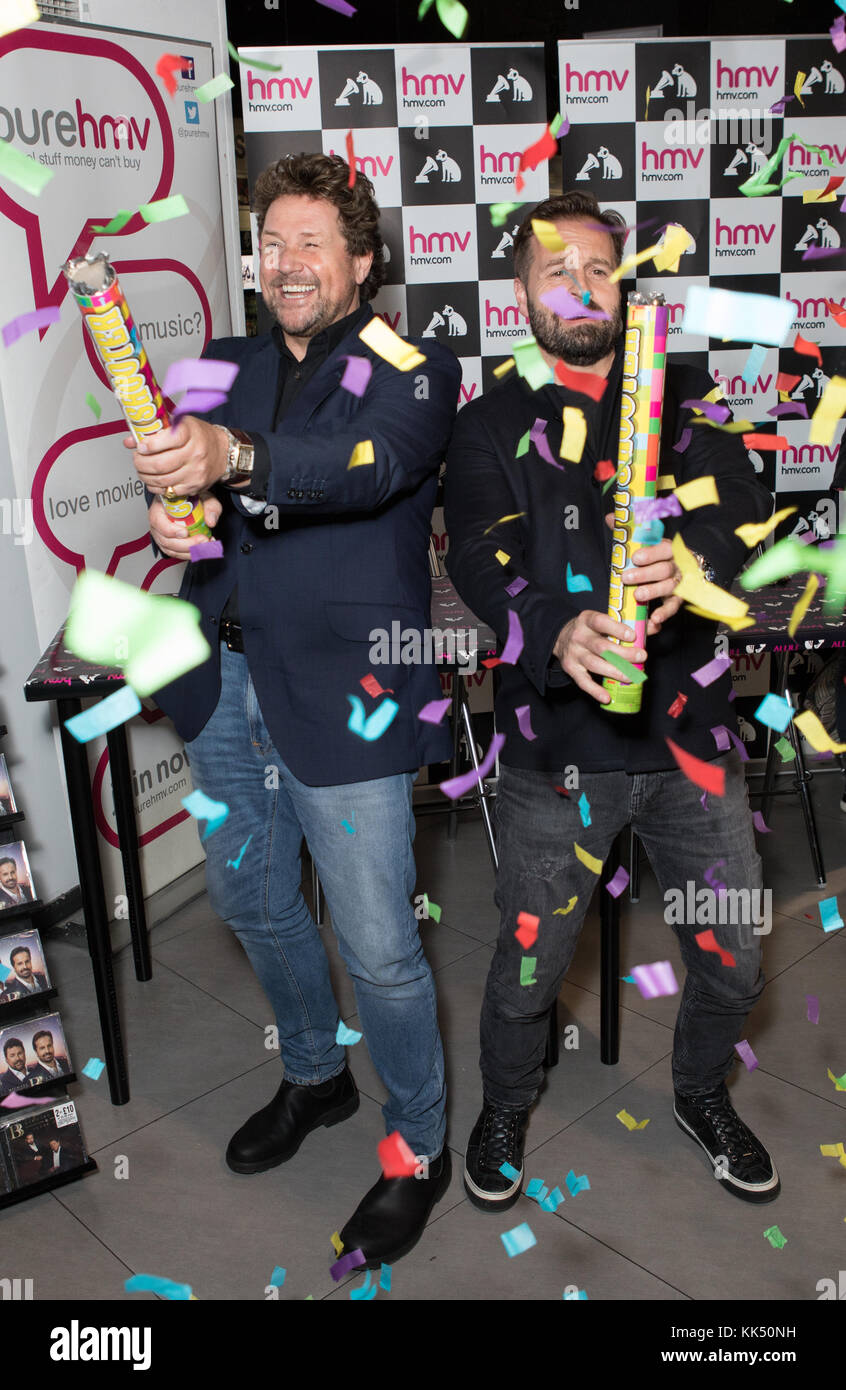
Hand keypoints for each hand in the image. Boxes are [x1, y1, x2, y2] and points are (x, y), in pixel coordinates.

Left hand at [123, 416, 227, 495]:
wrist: (222, 453)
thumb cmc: (198, 436)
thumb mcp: (179, 424)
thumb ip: (154, 430)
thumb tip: (130, 441)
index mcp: (191, 433)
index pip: (169, 439)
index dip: (150, 444)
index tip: (141, 446)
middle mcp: (195, 453)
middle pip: (160, 464)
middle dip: (141, 463)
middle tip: (136, 459)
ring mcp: (196, 472)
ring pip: (162, 479)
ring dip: (145, 476)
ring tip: (142, 470)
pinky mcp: (194, 486)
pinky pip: (169, 491)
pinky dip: (156, 487)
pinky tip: (153, 480)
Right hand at [148, 493, 222, 558]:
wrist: (191, 504)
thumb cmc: (192, 499)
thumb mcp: (204, 497)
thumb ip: (210, 506)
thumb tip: (211, 521)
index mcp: (159, 508)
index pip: (157, 521)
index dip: (170, 530)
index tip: (185, 532)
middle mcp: (158, 524)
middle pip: (165, 540)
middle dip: (186, 544)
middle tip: (202, 541)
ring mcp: (162, 536)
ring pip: (171, 550)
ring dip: (190, 551)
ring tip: (206, 546)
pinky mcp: (170, 544)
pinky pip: (177, 554)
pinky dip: (190, 554)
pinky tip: (202, 550)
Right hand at [553, 610, 646, 703]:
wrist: (561, 636)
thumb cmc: (591, 629)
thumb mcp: (604, 621)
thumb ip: (629, 623)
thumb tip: (654, 627)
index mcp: (587, 620)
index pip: (600, 622)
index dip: (616, 629)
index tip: (633, 636)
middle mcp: (578, 636)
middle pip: (601, 647)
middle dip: (623, 654)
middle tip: (642, 657)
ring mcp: (574, 653)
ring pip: (594, 664)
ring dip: (615, 672)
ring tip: (631, 677)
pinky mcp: (570, 668)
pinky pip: (583, 682)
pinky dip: (595, 691)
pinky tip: (607, 697)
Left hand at [605, 513, 682, 635]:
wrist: (676, 568)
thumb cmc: (653, 555)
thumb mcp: (641, 541)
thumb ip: (627, 530)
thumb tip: (610, 517)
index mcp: (667, 550)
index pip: (664, 549)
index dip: (651, 553)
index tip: (635, 557)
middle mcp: (675, 566)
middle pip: (664, 570)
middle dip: (645, 574)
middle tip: (626, 578)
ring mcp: (678, 583)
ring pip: (669, 587)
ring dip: (653, 591)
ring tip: (637, 595)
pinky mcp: (677, 599)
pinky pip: (674, 606)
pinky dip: (665, 613)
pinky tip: (654, 619)